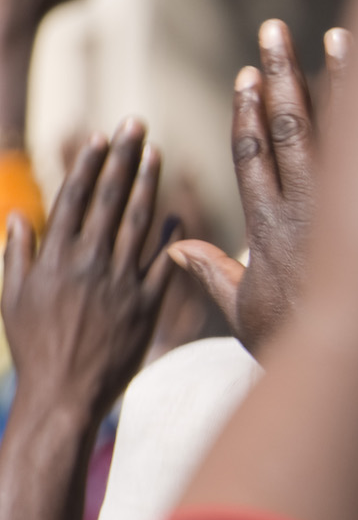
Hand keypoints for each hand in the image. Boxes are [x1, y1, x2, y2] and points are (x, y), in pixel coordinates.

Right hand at [3, 120, 172, 416]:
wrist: (65, 394)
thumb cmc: (34, 346)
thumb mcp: (13, 297)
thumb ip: (18, 254)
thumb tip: (18, 215)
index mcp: (56, 258)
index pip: (76, 199)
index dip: (90, 165)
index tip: (102, 136)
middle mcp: (90, 264)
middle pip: (112, 200)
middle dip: (124, 158)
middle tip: (138, 125)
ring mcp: (122, 283)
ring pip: (140, 224)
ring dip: (150, 185)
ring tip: (158, 154)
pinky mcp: (146, 306)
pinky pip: (162, 264)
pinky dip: (171, 239)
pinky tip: (179, 215)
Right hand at [169, 19, 346, 351]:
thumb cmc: (302, 347)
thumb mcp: (246, 316)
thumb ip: (213, 274)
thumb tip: (174, 246)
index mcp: (267, 230)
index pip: (251, 157)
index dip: (245, 114)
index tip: (245, 77)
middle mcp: (306, 208)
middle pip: (287, 125)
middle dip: (280, 74)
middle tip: (274, 31)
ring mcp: (351, 206)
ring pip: (340, 128)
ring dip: (335, 77)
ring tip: (333, 34)